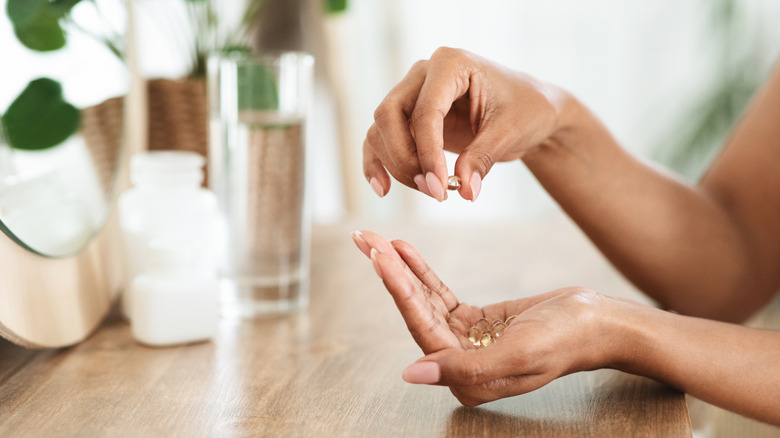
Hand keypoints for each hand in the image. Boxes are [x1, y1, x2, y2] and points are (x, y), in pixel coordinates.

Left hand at [352, 230, 620, 405]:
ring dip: (401, 270)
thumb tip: (411, 373)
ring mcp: (466, 342)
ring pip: (424, 301)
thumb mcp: (518, 353)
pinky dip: (422, 272)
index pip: (421, 328)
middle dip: (389, 274)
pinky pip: (440, 295)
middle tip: (365, 240)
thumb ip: (464, 368)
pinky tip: (405, 251)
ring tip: (378, 239)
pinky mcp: (475, 322)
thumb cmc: (566, 340)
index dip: (397, 290)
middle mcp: (460, 364)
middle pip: (415, 312)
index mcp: (466, 379)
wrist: (598, 323)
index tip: (377, 256)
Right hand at [364, 47, 568, 201]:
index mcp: (451, 64)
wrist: (530, 111)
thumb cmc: (526, 110)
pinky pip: (380, 139)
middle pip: (389, 115)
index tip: (440, 187)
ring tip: (431, 191)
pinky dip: (378, 164)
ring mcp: (411, 94)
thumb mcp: (511, 132)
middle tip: (434, 191)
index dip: (428, 152)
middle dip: (406, 159)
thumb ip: (483, 158)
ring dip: (398, 166)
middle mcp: (423, 74)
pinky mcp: (408, 118)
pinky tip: (383, 189)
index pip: (425, 110)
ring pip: (381, 130)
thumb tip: (466, 190)